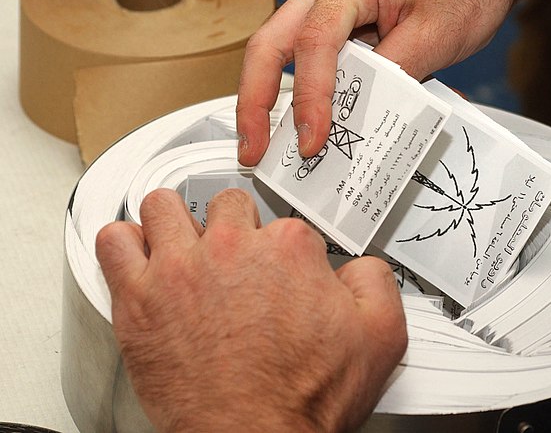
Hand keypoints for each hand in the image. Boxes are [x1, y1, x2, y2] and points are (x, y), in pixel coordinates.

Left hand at [96, 188, 406, 432]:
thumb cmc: (303, 399)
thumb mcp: (381, 337)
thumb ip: (376, 281)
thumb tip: (360, 266)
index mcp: (289, 249)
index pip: (285, 222)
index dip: (286, 250)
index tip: (282, 271)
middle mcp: (232, 248)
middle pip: (227, 206)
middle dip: (234, 229)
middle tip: (235, 261)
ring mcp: (181, 269)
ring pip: (164, 207)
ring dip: (174, 222)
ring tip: (182, 246)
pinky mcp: (138, 297)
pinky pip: (114, 242)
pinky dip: (124, 244)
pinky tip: (141, 260)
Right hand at [236, 0, 523, 163]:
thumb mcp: (433, 36)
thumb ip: (391, 78)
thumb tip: (359, 122)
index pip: (315, 44)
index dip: (310, 98)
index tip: (313, 141)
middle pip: (271, 45)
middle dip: (255, 101)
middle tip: (252, 150)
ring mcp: (331, 4)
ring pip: (283, 53)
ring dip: (271, 99)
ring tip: (268, 147)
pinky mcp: (344, 24)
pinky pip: (313, 60)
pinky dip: (306, 93)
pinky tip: (307, 126)